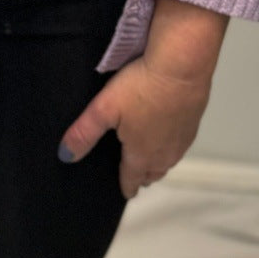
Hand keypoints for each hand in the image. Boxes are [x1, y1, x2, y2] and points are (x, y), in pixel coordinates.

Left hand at [57, 52, 211, 199]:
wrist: (182, 66)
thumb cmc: (142, 86)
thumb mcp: (105, 108)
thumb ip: (84, 133)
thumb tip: (65, 156)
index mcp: (142, 154)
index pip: (132, 179)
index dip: (126, 187)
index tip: (124, 192)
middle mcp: (165, 153)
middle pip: (153, 173)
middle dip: (142, 175)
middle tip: (133, 174)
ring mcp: (182, 139)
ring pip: (169, 160)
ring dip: (158, 162)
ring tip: (148, 158)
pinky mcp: (193, 122)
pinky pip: (181, 143)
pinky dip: (172, 144)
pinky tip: (167, 133)